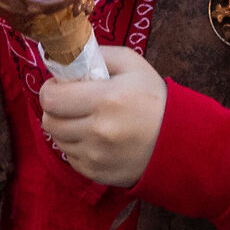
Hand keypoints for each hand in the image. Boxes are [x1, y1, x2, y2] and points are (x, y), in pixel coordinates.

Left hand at [39, 47, 165, 186]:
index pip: (51, 98)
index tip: (60, 86)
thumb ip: (98, 55)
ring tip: (86, 120)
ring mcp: (96, 156)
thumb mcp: (132, 64)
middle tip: (70, 103)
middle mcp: (98, 131)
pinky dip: (77, 147)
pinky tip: (95, 139)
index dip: (50, 89)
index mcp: (106, 99)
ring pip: (57, 140)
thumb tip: (68, 59)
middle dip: (55, 109)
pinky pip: (70, 157)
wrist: (180, 141)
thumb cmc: (154, 98)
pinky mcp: (97, 173)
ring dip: (65, 128)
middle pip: (49, 121)